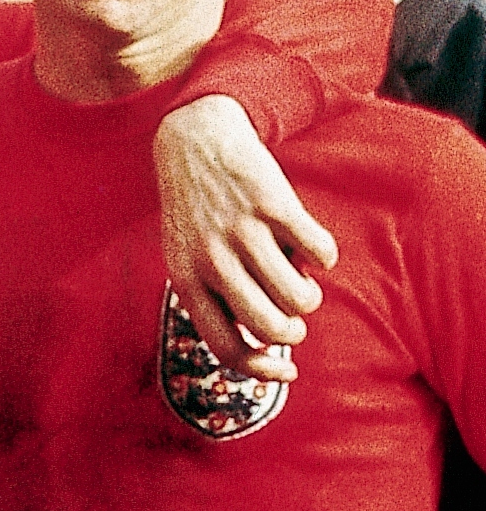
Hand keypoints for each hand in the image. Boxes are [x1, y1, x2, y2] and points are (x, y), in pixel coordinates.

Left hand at [155, 92, 334, 380]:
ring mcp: (243, 231)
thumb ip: (215, 299)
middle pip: (272, 329)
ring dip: (309, 295)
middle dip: (292, 331)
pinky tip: (306, 240)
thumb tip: (265, 350)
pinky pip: (323, 255)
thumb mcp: (188, 255)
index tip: (288, 370)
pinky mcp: (274, 205)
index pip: (225, 346)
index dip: (262, 370)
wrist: (194, 140)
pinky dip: (324, 255)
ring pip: (300, 299)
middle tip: (291, 312)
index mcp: (186, 277)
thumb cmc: (197, 211)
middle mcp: (212, 258)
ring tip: (297, 275)